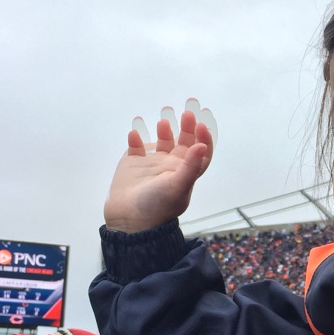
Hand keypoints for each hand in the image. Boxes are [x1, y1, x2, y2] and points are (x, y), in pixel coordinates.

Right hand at [103, 106, 215, 232]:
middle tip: (187, 113)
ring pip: (161, 141)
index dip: (204, 137)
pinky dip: (135, 138)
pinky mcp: (132, 164)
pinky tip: (134, 134)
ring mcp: (152, 164)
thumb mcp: (177, 187)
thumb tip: (202, 145)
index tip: (201, 124)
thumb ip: (190, 167)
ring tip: (163, 121)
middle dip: (186, 126)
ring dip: (164, 129)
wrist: (130, 222)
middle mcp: (171, 166)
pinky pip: (136, 146)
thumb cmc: (158, 207)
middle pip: (183, 141)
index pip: (200, 151)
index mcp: (185, 172)